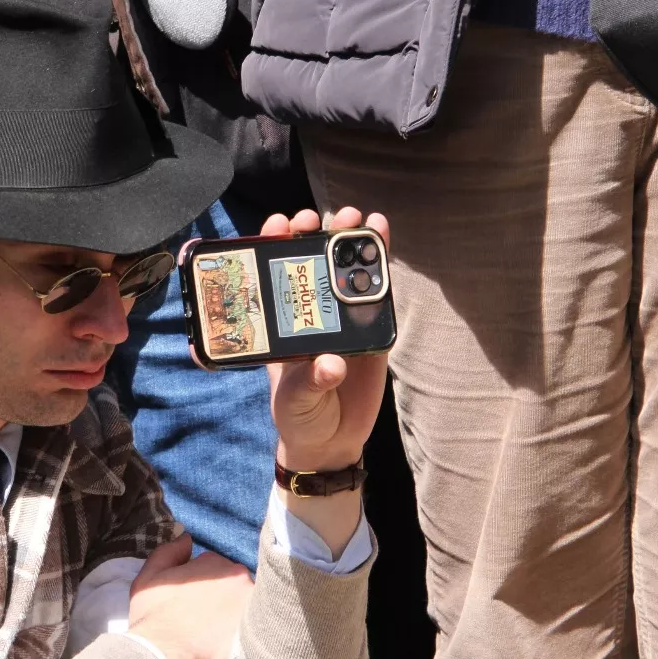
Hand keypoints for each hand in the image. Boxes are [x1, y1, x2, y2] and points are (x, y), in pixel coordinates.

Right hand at [128, 534, 252, 658]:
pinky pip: (257, 629)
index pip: (216, 567)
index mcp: (216, 562)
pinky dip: (247, 634)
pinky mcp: (260, 632)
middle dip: (223, 598)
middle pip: (235, 584)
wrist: (165, 658)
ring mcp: (253, 604)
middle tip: (206, 620)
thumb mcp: (148, 577)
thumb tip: (187, 538)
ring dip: (236, 615)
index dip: (203, 584)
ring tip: (217, 635)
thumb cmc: (153, 618)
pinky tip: (229, 645)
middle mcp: (241, 576)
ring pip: (248, 605)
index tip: (193, 602)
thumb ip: (169, 552)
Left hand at [265, 207, 391, 471]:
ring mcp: (342, 319)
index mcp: (281, 325)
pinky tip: (384, 237)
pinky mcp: (372, 331)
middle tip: (316, 217)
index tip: (278, 225)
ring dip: (350, 240)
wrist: (330, 441)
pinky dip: (382, 267)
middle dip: (314, 233)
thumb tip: (331, 365)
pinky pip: (378, 296)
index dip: (274, 246)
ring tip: (357, 218)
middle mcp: (309, 314)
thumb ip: (308, 383)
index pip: (273, 275)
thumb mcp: (294, 401)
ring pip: (344, 271)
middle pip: (310, 264)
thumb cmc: (298, 416)